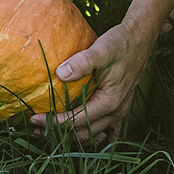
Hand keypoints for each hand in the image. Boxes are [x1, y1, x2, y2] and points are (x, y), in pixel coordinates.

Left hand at [31, 17, 156, 142]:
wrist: (140, 37)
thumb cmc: (120, 43)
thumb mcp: (100, 49)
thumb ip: (81, 62)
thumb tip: (60, 73)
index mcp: (110, 102)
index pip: (77, 121)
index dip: (54, 123)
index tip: (34, 119)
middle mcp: (116, 111)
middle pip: (83, 132)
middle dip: (59, 133)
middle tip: (35, 129)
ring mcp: (120, 111)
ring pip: (93, 134)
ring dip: (72, 136)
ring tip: (49, 132)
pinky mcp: (120, 106)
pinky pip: (107, 131)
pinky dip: (92, 135)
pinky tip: (80, 136)